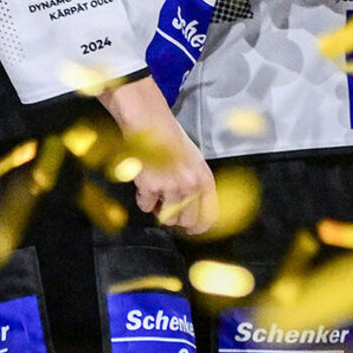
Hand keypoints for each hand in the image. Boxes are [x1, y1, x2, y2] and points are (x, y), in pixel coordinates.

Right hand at [100, 76, 217, 234]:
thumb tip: (191, 211)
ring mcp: (171, 188)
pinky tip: (144, 180)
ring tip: (156, 189)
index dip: (199, 227)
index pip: (210, 216)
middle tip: (166, 206)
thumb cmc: (170, 139)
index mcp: (205, 179)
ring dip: (158, 208)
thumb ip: (195, 185)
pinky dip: (142, 198)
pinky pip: (145, 207)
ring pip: (166, 219)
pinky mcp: (151, 188)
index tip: (191, 229)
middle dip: (175, 218)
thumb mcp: (193, 161)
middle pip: (187, 222)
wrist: (149, 123)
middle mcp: (191, 185)